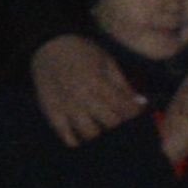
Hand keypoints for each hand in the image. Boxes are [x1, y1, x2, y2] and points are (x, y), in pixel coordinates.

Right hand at [28, 31, 142, 146]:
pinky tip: (85, 138)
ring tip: (106, 131)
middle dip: (121, 126)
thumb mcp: (107, 61)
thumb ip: (122, 84)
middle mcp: (82, 98)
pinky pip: (66, 136)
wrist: (47, 46)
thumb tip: (140, 103)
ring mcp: (66, 108)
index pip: (123, 107)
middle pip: (109, 123)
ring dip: (102, 136)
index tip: (137, 115)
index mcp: (98, 82)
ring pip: (90, 134)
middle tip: (123, 124)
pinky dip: (78, 141)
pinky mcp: (52, 113)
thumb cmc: (82, 52)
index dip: (134, 114)